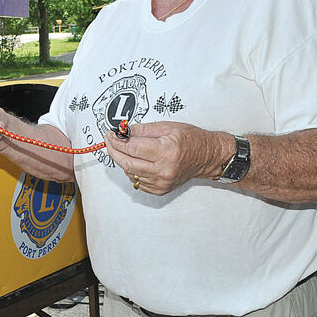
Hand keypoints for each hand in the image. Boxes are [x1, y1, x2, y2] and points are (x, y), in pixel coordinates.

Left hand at [105, 121, 230, 194]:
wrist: (206, 157)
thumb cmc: (191, 140)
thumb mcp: (167, 127)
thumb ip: (142, 130)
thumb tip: (123, 131)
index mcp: (166, 152)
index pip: (131, 148)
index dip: (116, 141)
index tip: (110, 135)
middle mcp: (163, 170)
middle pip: (126, 163)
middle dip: (114, 151)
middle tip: (110, 142)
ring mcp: (161, 182)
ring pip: (130, 173)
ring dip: (123, 161)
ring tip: (126, 150)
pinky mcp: (160, 190)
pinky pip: (137, 181)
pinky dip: (133, 171)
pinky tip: (137, 162)